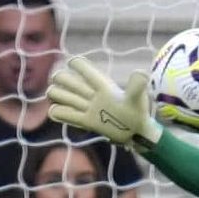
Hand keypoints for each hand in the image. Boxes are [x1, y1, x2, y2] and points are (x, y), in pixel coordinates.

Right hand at [47, 57, 163, 146]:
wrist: (138, 134)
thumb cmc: (138, 113)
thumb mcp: (137, 99)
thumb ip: (136, 87)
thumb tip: (142, 72)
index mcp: (103, 85)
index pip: (85, 69)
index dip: (75, 63)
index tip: (71, 63)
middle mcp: (92, 94)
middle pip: (67, 79)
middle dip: (60, 78)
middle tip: (64, 86)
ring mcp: (87, 108)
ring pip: (61, 94)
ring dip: (57, 94)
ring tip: (66, 102)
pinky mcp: (85, 121)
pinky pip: (62, 113)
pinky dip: (56, 112)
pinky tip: (58, 113)